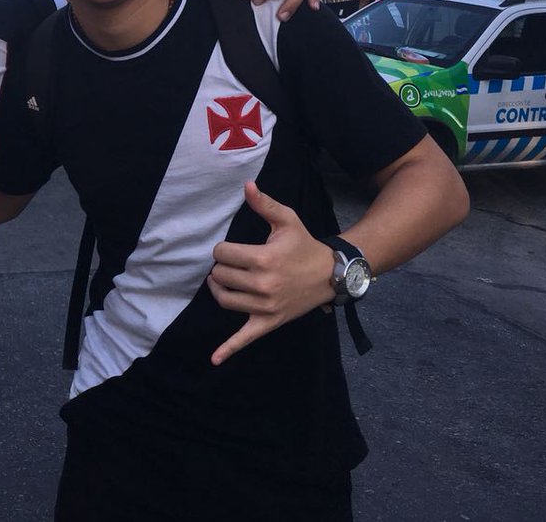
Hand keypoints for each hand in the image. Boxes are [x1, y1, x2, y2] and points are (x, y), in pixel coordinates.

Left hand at [207, 182, 334, 365]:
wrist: (331, 274)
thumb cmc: (304, 245)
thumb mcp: (286, 220)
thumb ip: (264, 204)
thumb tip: (246, 186)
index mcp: (263, 259)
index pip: (222, 254)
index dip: (223, 249)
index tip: (234, 249)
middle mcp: (263, 285)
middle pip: (220, 276)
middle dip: (223, 267)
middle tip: (233, 263)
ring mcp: (265, 307)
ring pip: (224, 300)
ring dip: (220, 290)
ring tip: (225, 281)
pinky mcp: (269, 322)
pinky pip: (245, 338)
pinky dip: (228, 349)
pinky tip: (214, 359)